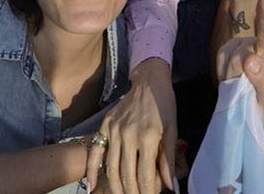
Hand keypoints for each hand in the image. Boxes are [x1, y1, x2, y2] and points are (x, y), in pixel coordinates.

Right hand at [92, 59, 174, 193]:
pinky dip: (91, 171)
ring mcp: (114, 130)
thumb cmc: (164, 105)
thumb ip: (169, 160)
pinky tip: (91, 186)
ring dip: (116, 188)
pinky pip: (95, 152)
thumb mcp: (172, 130)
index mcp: (148, 137)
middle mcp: (128, 135)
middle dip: (133, 193)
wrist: (149, 80)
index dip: (148, 192)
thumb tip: (172, 186)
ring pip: (111, 168)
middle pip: (127, 175)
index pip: (146, 175)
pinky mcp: (105, 126)